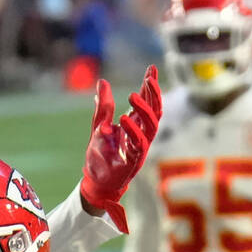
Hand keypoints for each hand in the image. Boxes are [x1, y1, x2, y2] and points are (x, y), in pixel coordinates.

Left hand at [80, 65, 161, 232]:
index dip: (151, 86)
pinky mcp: (134, 161)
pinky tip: (124, 118)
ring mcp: (140, 148)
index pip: (148, 102)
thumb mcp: (98, 126)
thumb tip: (102, 82)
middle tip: (148, 79)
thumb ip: (103, 107)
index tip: (151, 69)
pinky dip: (133, 130)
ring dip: (145, 110)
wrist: (95, 182)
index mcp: (136, 126)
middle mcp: (142, 135)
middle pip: (156, 111)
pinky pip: (139, 144)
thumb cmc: (100, 155)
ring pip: (152, 126)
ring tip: (133, 96)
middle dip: (154, 94)